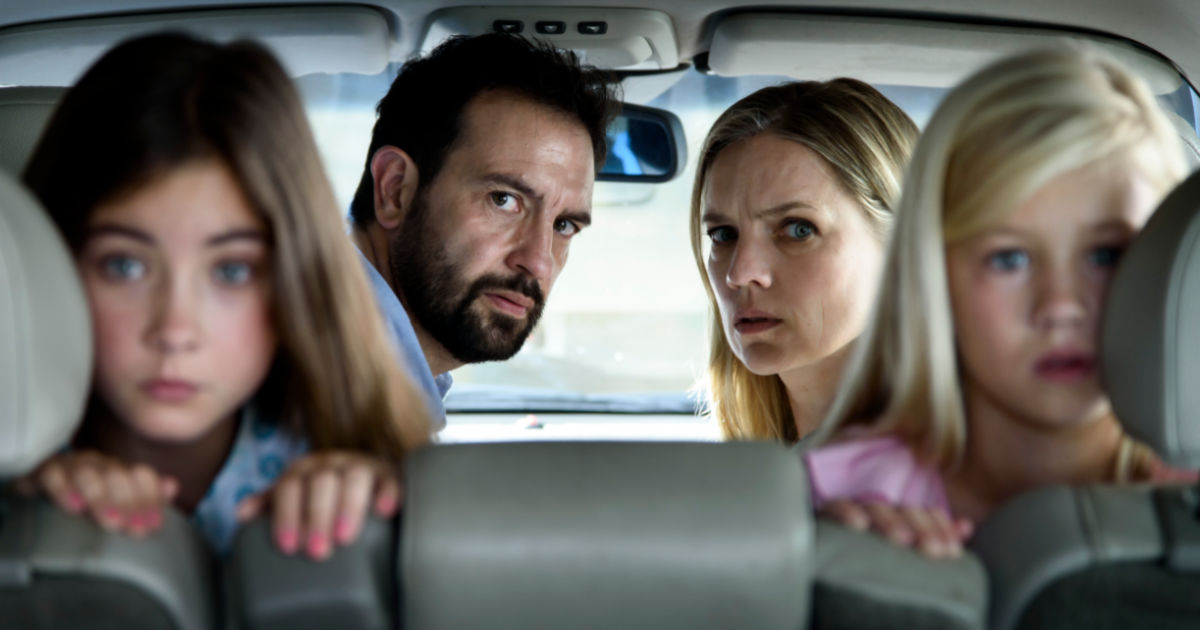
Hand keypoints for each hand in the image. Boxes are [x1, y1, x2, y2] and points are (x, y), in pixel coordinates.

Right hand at [13, 450, 178, 536]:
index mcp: (119, 470)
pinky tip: (73, 507)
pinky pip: (52, 475)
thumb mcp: (115, 501)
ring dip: (102, 498)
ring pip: (89, 474)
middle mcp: (98, 464)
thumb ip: (145, 496)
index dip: (150, 500)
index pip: (142, 476)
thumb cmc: (82, 497)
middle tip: (134, 530)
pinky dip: (64, 490)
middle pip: (118, 475)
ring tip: (111, 523)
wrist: (37, 484)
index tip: (152, 526)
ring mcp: (71, 466)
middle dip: (129, 503)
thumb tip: (172, 486)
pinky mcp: (43, 472)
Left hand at [235, 451, 401, 560]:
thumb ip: (270, 504)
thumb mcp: (294, 497)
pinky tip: (383, 512)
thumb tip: (242, 513)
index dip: (287, 515)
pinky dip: (387, 494)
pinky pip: (390, 480)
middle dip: (317, 517)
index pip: (290, 486)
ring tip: (345, 538)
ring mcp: (362, 466)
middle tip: (317, 552)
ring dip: (348, 507)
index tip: (288, 547)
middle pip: (322, 482)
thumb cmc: (323, 497)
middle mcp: (332, 463)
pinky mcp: (388, 475)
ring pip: (355, 477)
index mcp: (304, 470)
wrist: (364, 480)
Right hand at [822, 499, 972, 558]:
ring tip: (902, 539)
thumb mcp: (907, 539)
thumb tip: (966, 527)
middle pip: (902, 508)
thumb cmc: (871, 548)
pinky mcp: (826, 509)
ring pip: (875, 506)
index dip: (940, 528)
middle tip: (934, 550)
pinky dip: (847, 512)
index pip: (923, 511)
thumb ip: (936, 532)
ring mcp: (852, 504)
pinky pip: (836, 505)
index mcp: (897, 510)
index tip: (953, 551)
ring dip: (890, 521)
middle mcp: (877, 503)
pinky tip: (859, 524)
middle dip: (922, 528)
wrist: (822, 549)